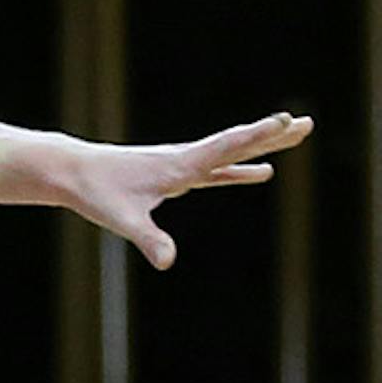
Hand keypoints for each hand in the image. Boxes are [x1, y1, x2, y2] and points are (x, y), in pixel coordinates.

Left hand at [63, 110, 311, 268]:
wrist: (73, 172)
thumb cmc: (96, 193)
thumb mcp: (123, 219)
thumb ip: (148, 239)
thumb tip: (167, 262)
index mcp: (179, 165)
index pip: (226, 148)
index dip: (257, 137)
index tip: (286, 121)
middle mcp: (185, 159)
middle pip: (238, 144)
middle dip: (274, 134)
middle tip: (308, 122)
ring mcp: (182, 164)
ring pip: (232, 154)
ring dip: (264, 145)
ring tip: (294, 135)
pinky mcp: (176, 174)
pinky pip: (219, 171)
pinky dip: (242, 170)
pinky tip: (262, 172)